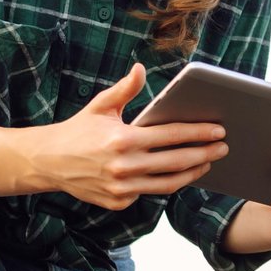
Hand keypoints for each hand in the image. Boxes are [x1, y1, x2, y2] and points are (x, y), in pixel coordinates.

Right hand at [28, 62, 229, 211]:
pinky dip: (165, 184)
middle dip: (204, 154)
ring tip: (206, 163)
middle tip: (223, 147)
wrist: (48, 162)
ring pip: (167, 184)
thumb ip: (125, 89)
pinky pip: (148, 194)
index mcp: (123, 139)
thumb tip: (140, 68)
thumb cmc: (78, 130)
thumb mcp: (100, 106)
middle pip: (176, 162)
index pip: (171, 135)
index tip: (218, 130)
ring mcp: (121, 189)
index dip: (198, 133)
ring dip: (191, 173)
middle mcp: (124, 167)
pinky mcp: (117, 202)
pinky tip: (179, 174)